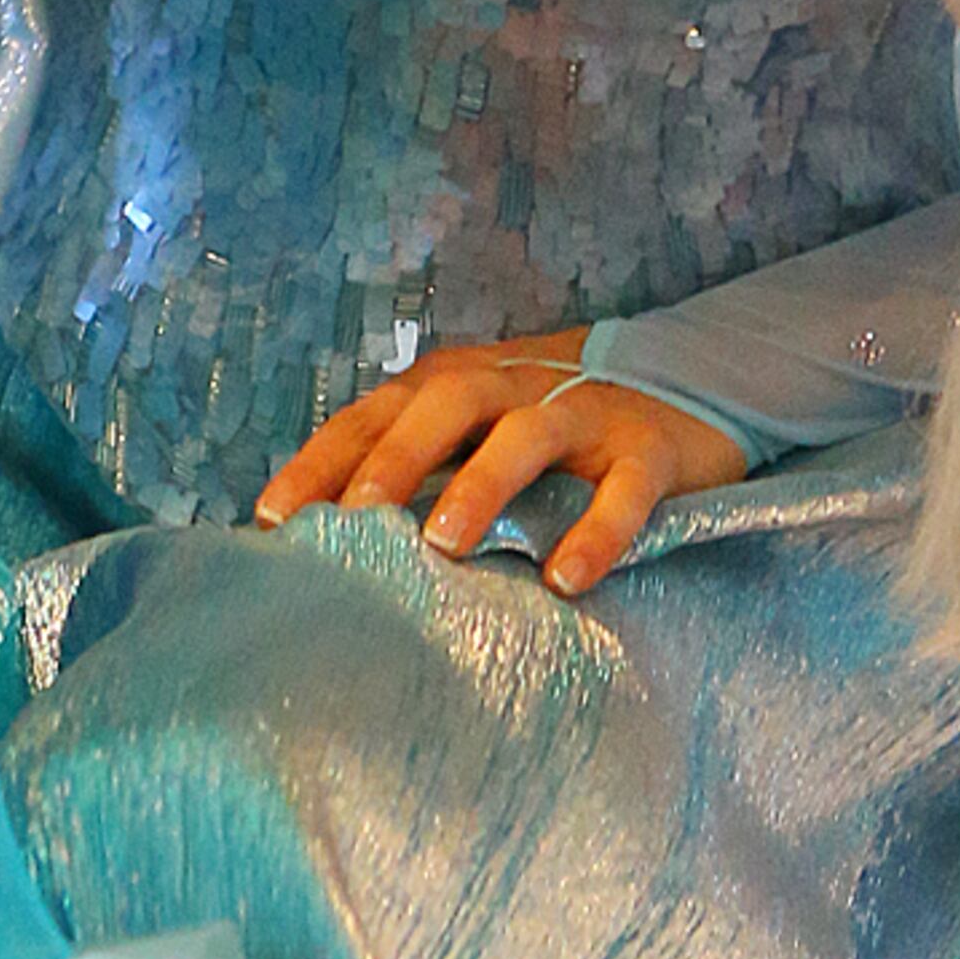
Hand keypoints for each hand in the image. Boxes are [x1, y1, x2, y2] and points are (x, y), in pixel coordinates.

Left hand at [254, 328, 747, 600]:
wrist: (687, 379)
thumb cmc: (551, 427)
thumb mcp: (474, 432)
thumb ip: (414, 468)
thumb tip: (323, 543)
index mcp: (456, 382)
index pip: (375, 414)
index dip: (322, 462)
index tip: (271, 519)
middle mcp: (514, 387)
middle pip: (444, 407)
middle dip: (391, 461)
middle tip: (351, 521)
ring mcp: (584, 414)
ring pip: (527, 436)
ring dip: (482, 485)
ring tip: (445, 545)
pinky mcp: (649, 450)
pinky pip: (624, 490)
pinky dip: (598, 531)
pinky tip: (568, 579)